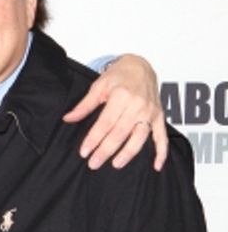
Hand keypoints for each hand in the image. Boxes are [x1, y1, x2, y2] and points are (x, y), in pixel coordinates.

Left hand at [63, 54, 166, 171]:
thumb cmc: (118, 76)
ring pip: (139, 137)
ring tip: (116, 164)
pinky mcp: (159, 117)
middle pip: (120, 133)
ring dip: (128, 153)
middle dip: (106, 150)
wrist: (140, 66)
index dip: (94, 139)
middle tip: (94, 163)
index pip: (105, 123)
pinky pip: (162, 137)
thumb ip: (84, 105)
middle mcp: (138, 105)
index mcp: (121, 97)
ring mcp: (150, 112)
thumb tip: (68, 118)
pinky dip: (162, 152)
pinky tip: (156, 165)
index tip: (84, 152)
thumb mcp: (98, 87)